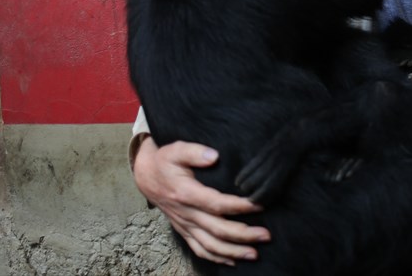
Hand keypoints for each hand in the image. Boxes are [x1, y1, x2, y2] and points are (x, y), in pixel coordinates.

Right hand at [133, 137, 270, 264]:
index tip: (259, 205)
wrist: (146, 176)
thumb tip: (214, 156)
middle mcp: (186, 213)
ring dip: (233, 252)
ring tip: (254, 254)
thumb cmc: (165, 161)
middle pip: (217, 229)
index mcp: (186, 193)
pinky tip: (233, 261)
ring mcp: (185, 225)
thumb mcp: (176, 150)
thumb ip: (195, 152)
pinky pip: (200, 250)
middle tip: (265, 235)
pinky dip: (217, 258)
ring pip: (210, 245)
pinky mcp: (184, 231)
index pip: (216, 204)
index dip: (239, 206)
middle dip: (243, 235)